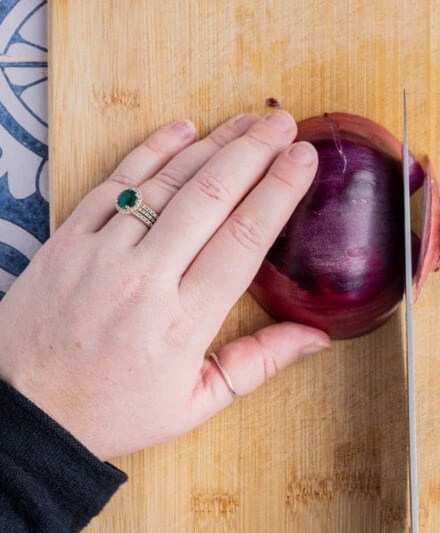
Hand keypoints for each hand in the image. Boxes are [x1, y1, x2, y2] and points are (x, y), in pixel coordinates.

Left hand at [0, 110, 329, 460]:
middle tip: (285, 124)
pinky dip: (151, 151)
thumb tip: (318, 337)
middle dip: (253, 152)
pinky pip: (116, 182)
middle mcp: (144, 280)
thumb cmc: (111, 411)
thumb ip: (257, 364)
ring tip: (247, 120)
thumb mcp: (193, 404)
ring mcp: (102, 253)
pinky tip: (183, 129)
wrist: (24, 412)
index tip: (304, 158)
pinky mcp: (69, 239)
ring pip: (167, 183)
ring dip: (212, 144)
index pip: (243, 239)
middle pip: (210, 197)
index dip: (278, 191)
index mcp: (182, 323)